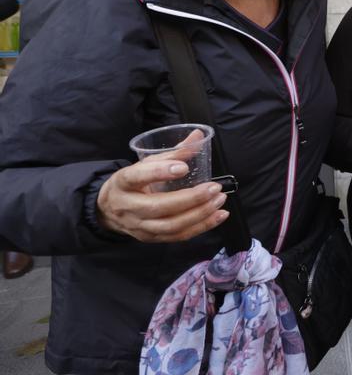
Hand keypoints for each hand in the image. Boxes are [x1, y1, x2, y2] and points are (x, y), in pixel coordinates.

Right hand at [97, 134, 227, 241]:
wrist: (110, 209)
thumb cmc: (133, 183)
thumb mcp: (146, 164)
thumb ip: (173, 152)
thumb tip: (198, 136)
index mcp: (123, 182)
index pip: (137, 177)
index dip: (160, 172)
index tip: (183, 167)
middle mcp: (128, 206)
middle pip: (158, 206)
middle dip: (191, 198)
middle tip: (214, 188)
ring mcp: (138, 226)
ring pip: (171, 225)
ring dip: (200, 214)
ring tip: (219, 200)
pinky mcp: (150, 238)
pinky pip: (178, 236)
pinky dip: (201, 227)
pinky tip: (218, 216)